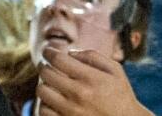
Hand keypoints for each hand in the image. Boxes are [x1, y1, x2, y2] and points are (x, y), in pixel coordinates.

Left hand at [37, 48, 152, 115]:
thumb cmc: (120, 96)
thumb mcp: (115, 71)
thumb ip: (92, 56)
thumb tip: (69, 53)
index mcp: (91, 79)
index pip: (57, 59)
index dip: (48, 52)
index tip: (47, 51)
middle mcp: (80, 95)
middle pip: (46, 73)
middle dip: (44, 66)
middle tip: (48, 67)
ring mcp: (72, 112)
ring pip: (42, 92)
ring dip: (44, 85)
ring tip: (51, 85)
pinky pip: (43, 111)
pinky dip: (45, 104)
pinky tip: (53, 101)